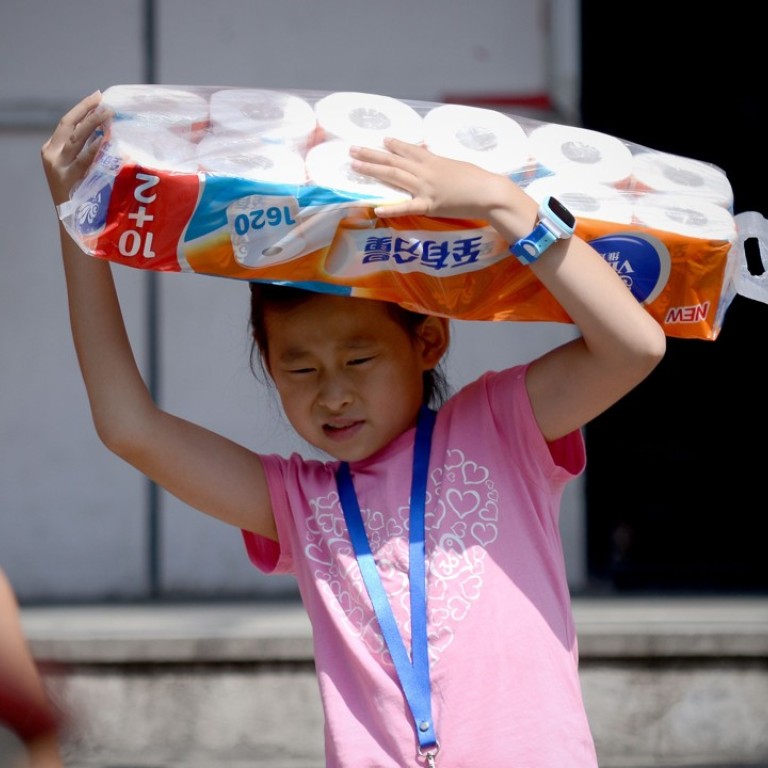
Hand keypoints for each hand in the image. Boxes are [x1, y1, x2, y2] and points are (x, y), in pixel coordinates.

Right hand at [41, 90, 111, 206]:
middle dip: (88, 111)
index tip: (98, 96)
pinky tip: (105, 140)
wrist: (73, 224)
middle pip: (69, 125)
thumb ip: (85, 152)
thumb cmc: (82, 197)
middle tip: (107, 103)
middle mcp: (51, 155)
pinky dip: (94, 148)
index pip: (67, 123)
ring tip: (109, 115)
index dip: (82, 108)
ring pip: (76, 139)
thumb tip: (108, 132)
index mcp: (51, 150)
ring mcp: (58, 167)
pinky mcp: (66, 179)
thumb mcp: (79, 170)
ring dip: (94, 125)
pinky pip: (83, 160)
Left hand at [349, 138, 513, 219]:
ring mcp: (425, 188)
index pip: (408, 149)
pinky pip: (406, 207)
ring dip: (373, 170)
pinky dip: (391, 207)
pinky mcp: (429, 205)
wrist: (488, 192)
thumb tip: (430, 159)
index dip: (393, 144)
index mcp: (433, 160)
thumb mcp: (456, 166)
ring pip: (394, 176)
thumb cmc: (477, 180)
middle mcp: (425, 171)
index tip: (381, 140)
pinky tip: (375, 207)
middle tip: (352, 149)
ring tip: (355, 166)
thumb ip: (439, 164)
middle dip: (371, 154)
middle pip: (393, 160)